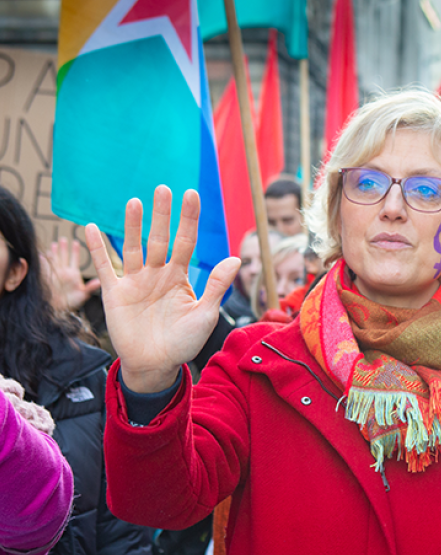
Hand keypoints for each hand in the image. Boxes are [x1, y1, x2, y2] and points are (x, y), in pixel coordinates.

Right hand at [42, 237, 100, 310]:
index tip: (76, 242)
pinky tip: (40, 253)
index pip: (74, 259)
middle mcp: (63, 271)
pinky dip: (41, 259)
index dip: (74, 250)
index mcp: (72, 274)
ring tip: (54, 243)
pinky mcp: (45, 276)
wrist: (56, 310)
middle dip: (63, 247)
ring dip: (53, 251)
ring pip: (53, 259)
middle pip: (63, 256)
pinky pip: (43, 265)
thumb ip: (90, 288)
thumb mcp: (82, 295)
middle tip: (64, 238)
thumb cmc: (70, 304)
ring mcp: (53, 273)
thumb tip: (98, 282)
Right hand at [85, 186, 239, 392]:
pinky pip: (104, 267)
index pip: (186, 241)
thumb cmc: (184, 342)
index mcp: (180, 276)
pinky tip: (90, 227)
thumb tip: (236, 258)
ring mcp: (135, 282)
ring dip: (133, 225)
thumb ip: (217, 286)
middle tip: (163, 189)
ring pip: (133, 247)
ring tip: (135, 201)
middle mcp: (157, 273)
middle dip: (162, 215)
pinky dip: (97, 249)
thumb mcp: (205, 314)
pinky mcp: (114, 294)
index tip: (191, 194)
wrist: (156, 366)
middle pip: (159, 238)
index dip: (188, 219)